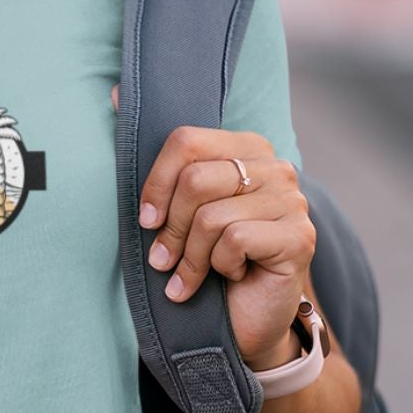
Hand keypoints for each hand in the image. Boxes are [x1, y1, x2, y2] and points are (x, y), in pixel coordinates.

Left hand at [112, 84, 312, 370]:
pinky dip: (219, 268)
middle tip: (164, 259)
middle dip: (171, 229)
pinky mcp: (299, 236)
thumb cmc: (205, 261)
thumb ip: (155, 157)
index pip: (186, 141)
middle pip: (196, 179)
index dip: (155, 184)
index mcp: (246, 148)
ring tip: (191, 276)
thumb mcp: (175, 208)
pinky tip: (230, 278)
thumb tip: (113, 90)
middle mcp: (275, 167)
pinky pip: (234, 240)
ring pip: (211, 216)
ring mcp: (293, 200)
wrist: (244, 322)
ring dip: (191, 257)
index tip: (146, 221)